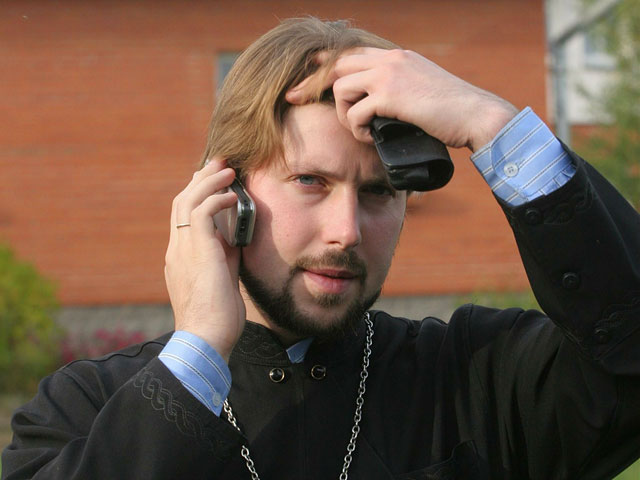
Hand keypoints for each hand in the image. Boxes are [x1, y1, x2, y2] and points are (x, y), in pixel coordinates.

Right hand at [164, 158, 245, 361]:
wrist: (206, 339)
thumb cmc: (216, 318)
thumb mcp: (221, 279)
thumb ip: (223, 256)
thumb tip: (235, 238)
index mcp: (181, 257)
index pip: (183, 217)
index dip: (197, 195)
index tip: (213, 182)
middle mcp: (177, 249)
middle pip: (182, 202)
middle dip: (201, 180)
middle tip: (219, 164)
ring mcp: (182, 249)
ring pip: (187, 201)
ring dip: (209, 182)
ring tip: (228, 170)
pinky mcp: (195, 250)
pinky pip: (200, 212)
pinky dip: (216, 199)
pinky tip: (233, 196)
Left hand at [286, 48, 517, 151]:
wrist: (477, 115)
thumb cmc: (453, 113)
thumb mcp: (423, 91)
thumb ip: (400, 90)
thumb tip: (381, 106)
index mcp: (397, 57)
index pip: (352, 53)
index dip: (325, 61)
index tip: (306, 71)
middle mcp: (390, 60)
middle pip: (337, 65)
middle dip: (311, 84)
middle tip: (293, 99)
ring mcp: (390, 74)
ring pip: (341, 87)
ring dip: (343, 114)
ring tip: (359, 130)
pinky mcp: (391, 94)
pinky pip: (356, 111)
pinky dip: (357, 128)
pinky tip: (369, 137)